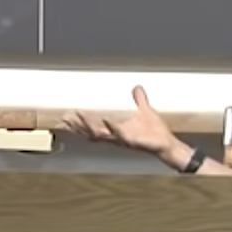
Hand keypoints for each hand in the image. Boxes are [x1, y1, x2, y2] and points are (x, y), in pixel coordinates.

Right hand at [61, 85, 175, 154]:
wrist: (167, 144)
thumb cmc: (155, 131)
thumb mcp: (145, 111)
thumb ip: (139, 100)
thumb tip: (137, 87)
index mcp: (115, 130)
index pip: (93, 128)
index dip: (79, 124)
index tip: (66, 117)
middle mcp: (115, 137)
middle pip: (91, 132)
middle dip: (77, 126)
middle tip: (64, 118)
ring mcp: (122, 139)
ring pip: (100, 135)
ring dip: (89, 126)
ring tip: (78, 116)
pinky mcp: (132, 141)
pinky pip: (120, 134)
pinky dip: (112, 127)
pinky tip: (106, 119)